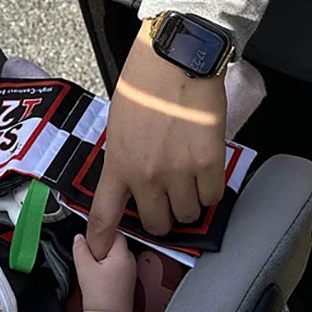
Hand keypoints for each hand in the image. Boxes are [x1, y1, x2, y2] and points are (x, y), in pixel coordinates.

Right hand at [72, 232, 135, 311]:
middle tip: (91, 254)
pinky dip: (110, 266)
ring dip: (107, 256)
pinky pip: (119, 265)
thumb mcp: (84, 269)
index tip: (91, 239)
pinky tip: (101, 276)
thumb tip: (78, 237)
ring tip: (96, 267)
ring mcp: (131, 271)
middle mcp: (130, 260)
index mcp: (122, 254)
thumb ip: (80, 249)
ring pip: (117, 254)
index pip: (114, 231)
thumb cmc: (101, 298)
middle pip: (116, 242)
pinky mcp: (128, 280)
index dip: (101, 233)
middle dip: (103, 245)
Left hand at [86, 25, 226, 258]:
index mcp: (119, 162)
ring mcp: (179, 172)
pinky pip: (213, 196)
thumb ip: (124, 156)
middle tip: (167, 199)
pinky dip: (211, 189)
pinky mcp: (209, 163)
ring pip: (189, 214)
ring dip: (190, 203)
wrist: (176, 57)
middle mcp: (147, 175)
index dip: (101, 241)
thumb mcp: (120, 123)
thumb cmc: (144, 81)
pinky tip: (206, 171)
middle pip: (158, 223)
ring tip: (189, 180)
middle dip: (163, 215)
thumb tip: (132, 177)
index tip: (98, 253)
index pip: (105, 214)